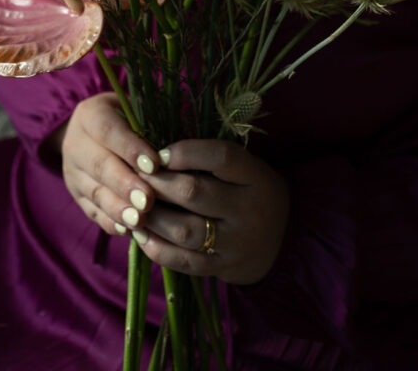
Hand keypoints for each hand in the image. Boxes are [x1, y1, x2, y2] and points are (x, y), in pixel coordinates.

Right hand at [58, 93, 159, 235]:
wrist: (96, 131)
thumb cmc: (130, 117)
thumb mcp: (136, 108)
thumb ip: (152, 120)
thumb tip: (176, 143)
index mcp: (90, 114)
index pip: (108, 130)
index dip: (130, 148)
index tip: (155, 164)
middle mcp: (76, 143)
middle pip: (99, 165)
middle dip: (125, 184)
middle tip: (148, 200)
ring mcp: (73, 172)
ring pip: (94, 191)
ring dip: (118, 208)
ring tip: (139, 220)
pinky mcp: (77, 195)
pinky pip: (92, 211)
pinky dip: (111, 222)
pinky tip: (128, 231)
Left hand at [134, 139, 289, 284]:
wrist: (284, 240)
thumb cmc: (253, 193)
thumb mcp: (248, 169)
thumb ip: (213, 160)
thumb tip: (160, 149)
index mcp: (255, 176)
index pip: (221, 157)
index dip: (186, 152)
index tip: (159, 153)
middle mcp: (248, 209)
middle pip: (195, 192)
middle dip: (158, 183)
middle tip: (135, 177)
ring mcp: (236, 242)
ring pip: (185, 229)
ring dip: (152, 217)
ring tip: (133, 206)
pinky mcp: (223, 268)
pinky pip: (184, 262)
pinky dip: (157, 248)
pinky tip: (141, 235)